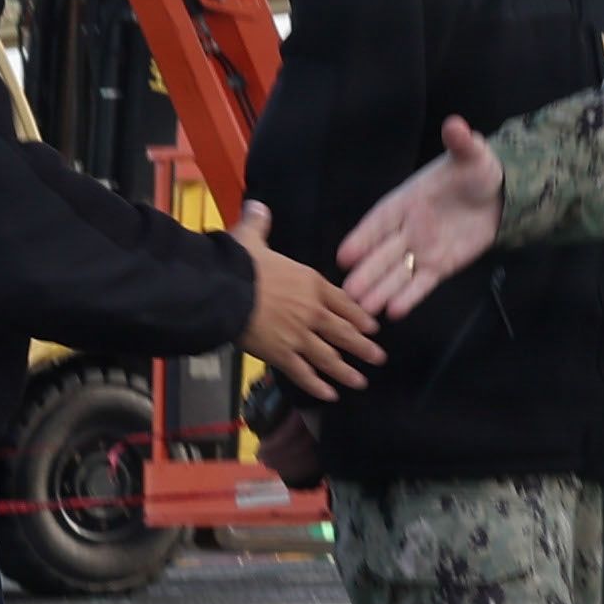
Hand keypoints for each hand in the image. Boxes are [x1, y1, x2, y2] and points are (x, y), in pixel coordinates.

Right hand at [233, 204, 382, 398]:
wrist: (225, 291)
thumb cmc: (240, 263)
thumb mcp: (252, 238)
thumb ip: (260, 224)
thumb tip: (258, 207)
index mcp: (310, 282)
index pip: (343, 301)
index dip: (359, 314)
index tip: (373, 325)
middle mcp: (311, 311)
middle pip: (343, 332)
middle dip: (363, 346)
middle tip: (379, 357)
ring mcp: (298, 335)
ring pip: (329, 357)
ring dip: (346, 371)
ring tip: (361, 381)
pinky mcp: (281, 355)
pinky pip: (303, 373)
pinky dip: (318, 385)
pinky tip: (330, 395)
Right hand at [338, 121, 505, 320]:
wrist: (502, 196)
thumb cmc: (478, 172)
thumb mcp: (472, 156)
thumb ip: (461, 144)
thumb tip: (456, 124)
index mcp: (406, 201)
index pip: (379, 222)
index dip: (362, 238)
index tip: (344, 255)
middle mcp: (408, 228)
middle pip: (381, 254)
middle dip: (365, 273)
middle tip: (346, 293)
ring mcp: (422, 250)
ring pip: (396, 274)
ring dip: (381, 290)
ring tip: (364, 309)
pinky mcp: (440, 267)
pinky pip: (421, 284)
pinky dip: (409, 297)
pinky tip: (394, 312)